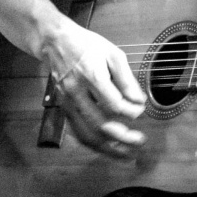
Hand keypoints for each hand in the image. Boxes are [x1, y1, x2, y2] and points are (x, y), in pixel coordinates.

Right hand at [35, 20, 146, 159]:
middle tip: (139, 141)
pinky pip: (78, 132)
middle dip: (123, 137)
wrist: (56, 42)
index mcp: (91, 76)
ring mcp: (67, 102)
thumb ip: (127, 79)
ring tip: (126, 154)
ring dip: (107, 148)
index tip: (141, 109)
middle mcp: (76, 92)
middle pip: (100, 124)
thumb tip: (139, 101)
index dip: (131, 111)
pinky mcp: (63, 108)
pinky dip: (94, 143)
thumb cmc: (87, 46)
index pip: (114, 104)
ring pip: (87, 134)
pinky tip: (107, 148)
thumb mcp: (113, 55)